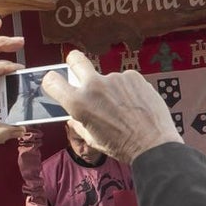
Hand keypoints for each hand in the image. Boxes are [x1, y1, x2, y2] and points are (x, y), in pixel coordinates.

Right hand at [41, 51, 182, 163]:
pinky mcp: (133, 76)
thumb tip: (74, 114)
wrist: (153, 144)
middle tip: (79, 71)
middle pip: (75, 59)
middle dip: (74, 62)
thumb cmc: (122, 146)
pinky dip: (127, 89)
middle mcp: (94, 86)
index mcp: (79, 103)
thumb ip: (79, 122)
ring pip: (106, 78)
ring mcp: (115, 78)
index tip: (57, 83)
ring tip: (124, 108)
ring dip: (110, 88)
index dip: (52, 82)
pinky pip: (124, 80)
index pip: (52, 80)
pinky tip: (135, 104)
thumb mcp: (92, 139)